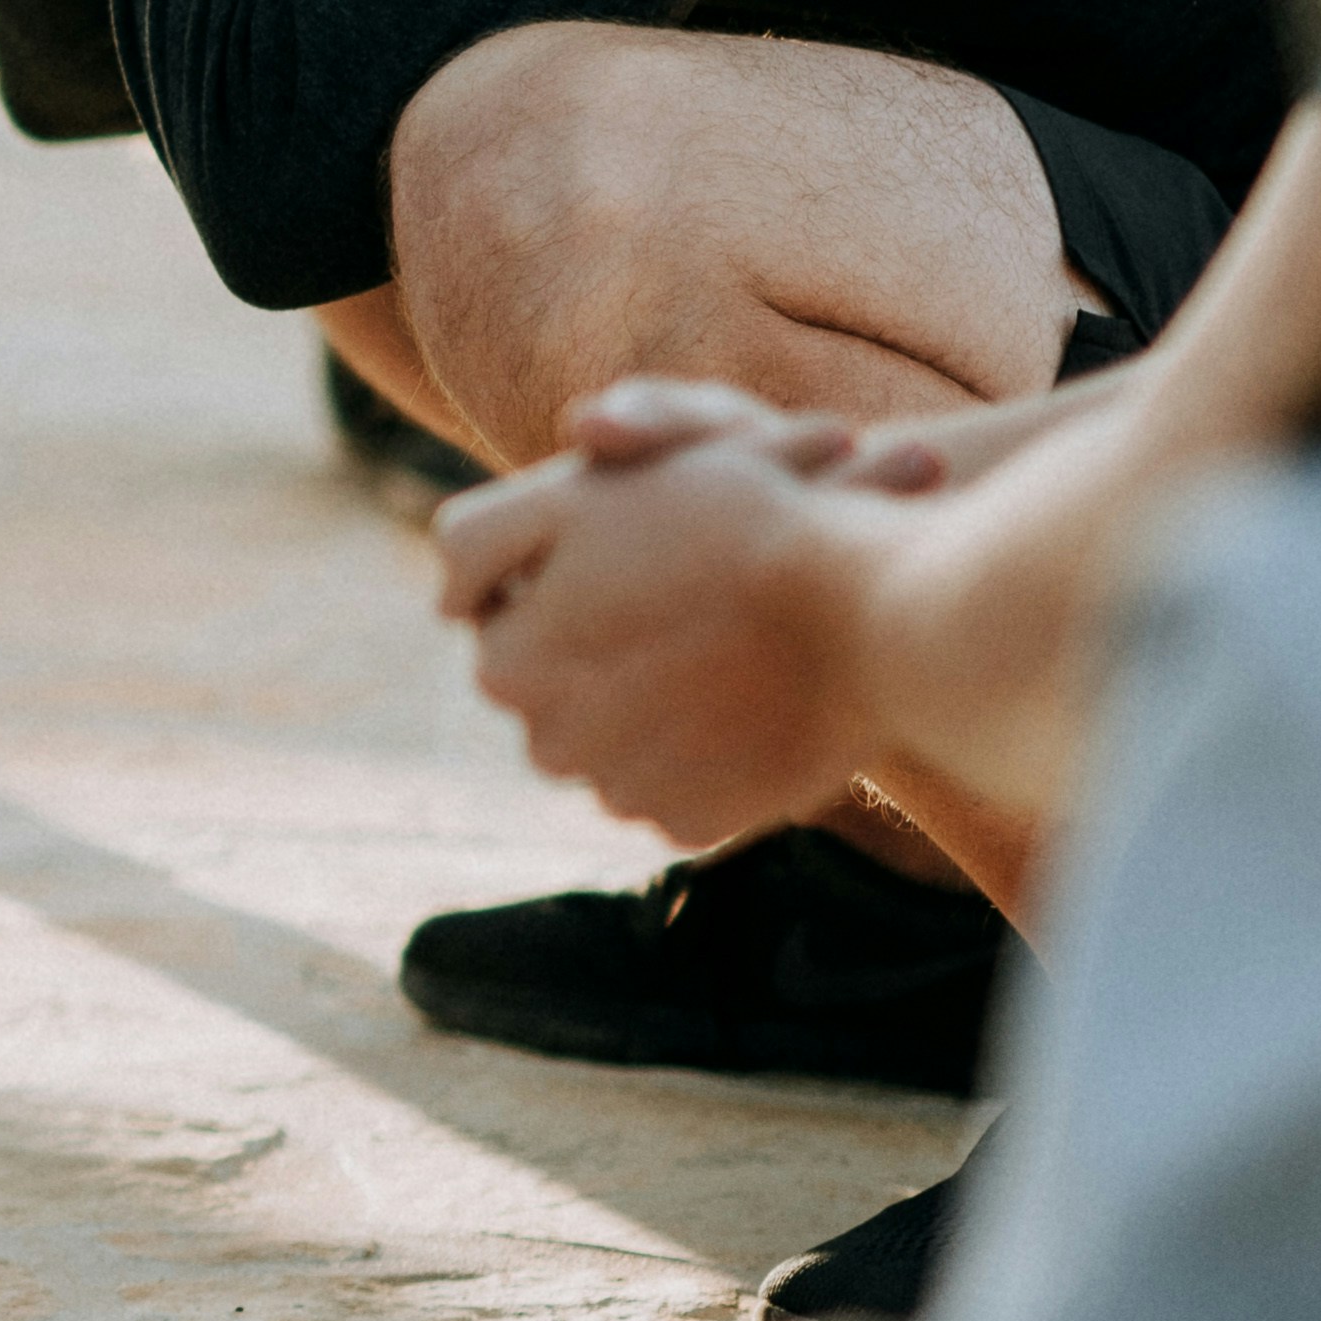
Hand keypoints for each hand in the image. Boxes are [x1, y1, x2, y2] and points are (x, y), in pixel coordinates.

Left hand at [424, 383, 912, 858]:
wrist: (875, 612)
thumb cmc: (736, 527)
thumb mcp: (587, 493)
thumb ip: (483, 539)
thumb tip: (445, 606)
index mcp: (508, 663)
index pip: (506, 618)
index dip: (565, 579)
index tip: (632, 552)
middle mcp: (548, 744)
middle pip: (560, 685)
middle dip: (601, 647)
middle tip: (682, 596)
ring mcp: (621, 793)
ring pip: (614, 735)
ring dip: (652, 698)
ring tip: (723, 643)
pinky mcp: (689, 826)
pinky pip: (676, 781)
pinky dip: (704, 747)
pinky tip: (747, 699)